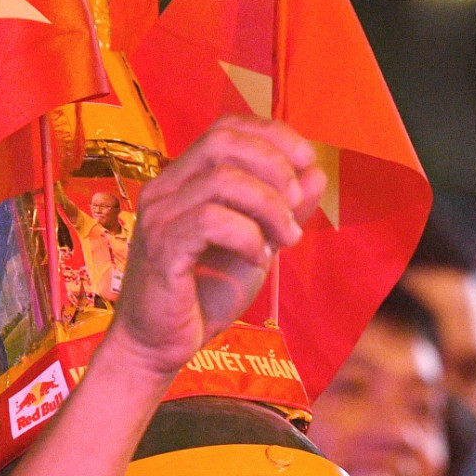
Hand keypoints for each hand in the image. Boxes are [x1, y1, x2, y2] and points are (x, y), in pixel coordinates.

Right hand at [105, 116, 324, 374]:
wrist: (159, 347)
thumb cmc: (203, 295)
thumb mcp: (257, 245)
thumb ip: (283, 210)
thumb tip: (316, 173)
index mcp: (185, 180)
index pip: (226, 128)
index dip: (272, 135)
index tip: (307, 160)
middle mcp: (166, 188)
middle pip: (223, 141)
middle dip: (274, 165)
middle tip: (297, 203)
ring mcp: (159, 215)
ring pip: (223, 180)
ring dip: (269, 206)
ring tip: (286, 238)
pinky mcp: (161, 246)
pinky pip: (211, 221)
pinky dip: (247, 236)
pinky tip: (258, 259)